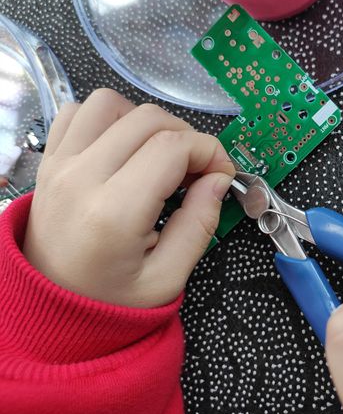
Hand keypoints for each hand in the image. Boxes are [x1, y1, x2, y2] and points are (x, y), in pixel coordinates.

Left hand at [23, 89, 234, 307]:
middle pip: (148, 119)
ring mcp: (59, 165)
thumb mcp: (168, 277)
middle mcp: (81, 178)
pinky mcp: (49, 161)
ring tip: (159, 156)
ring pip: (111, 104)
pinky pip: (78, 112)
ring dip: (146, 122)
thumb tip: (220, 178)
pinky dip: (108, 120)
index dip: (209, 151)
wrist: (50, 310)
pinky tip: (124, 148)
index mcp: (114, 212)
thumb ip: (200, 224)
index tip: (222, 173)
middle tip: (197, 171)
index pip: (172, 147)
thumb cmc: (111, 299)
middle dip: (187, 137)